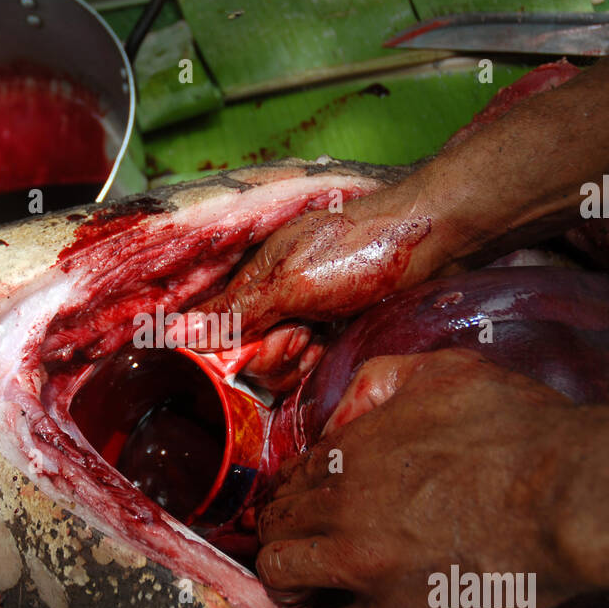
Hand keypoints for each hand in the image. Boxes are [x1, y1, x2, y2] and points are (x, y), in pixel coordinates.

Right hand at [189, 186, 440, 388]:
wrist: (433, 240)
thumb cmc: (358, 251)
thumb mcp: (291, 282)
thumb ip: (236, 311)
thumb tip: (175, 332)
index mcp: (257, 277)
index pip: (218, 329)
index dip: (236, 349)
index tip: (269, 342)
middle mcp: (277, 297)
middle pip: (250, 353)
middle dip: (273, 356)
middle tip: (305, 336)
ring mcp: (308, 315)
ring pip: (282, 364)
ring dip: (298, 364)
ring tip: (323, 341)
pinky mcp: (338, 330)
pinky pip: (313, 366)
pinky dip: (320, 366)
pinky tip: (336, 352)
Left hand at [256, 349, 589, 607]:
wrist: (569, 492)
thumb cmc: (522, 428)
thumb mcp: (446, 371)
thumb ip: (384, 380)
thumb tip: (350, 406)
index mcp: (352, 449)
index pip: (291, 476)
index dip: (295, 492)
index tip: (306, 506)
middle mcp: (342, 503)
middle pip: (275, 523)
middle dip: (283, 532)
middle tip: (304, 544)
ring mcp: (362, 561)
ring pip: (280, 573)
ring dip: (287, 577)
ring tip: (308, 585)